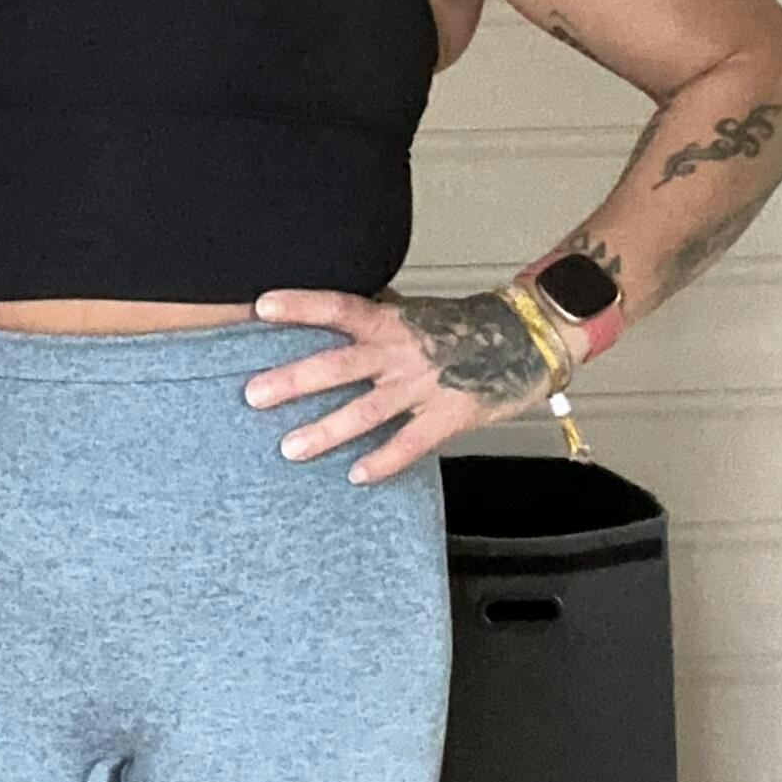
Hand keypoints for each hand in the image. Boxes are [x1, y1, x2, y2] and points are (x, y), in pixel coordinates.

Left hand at [242, 284, 569, 482]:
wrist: (528, 337)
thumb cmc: (465, 327)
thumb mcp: (414, 315)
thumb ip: (374, 322)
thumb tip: (326, 318)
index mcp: (392, 322)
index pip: (339, 307)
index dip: (302, 305)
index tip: (261, 306)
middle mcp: (402, 352)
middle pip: (340, 363)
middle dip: (295, 380)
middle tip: (253, 395)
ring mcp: (424, 385)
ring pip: (367, 409)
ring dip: (326, 430)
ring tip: (290, 448)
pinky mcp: (449, 414)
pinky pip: (411, 441)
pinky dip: (384, 460)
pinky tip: (356, 475)